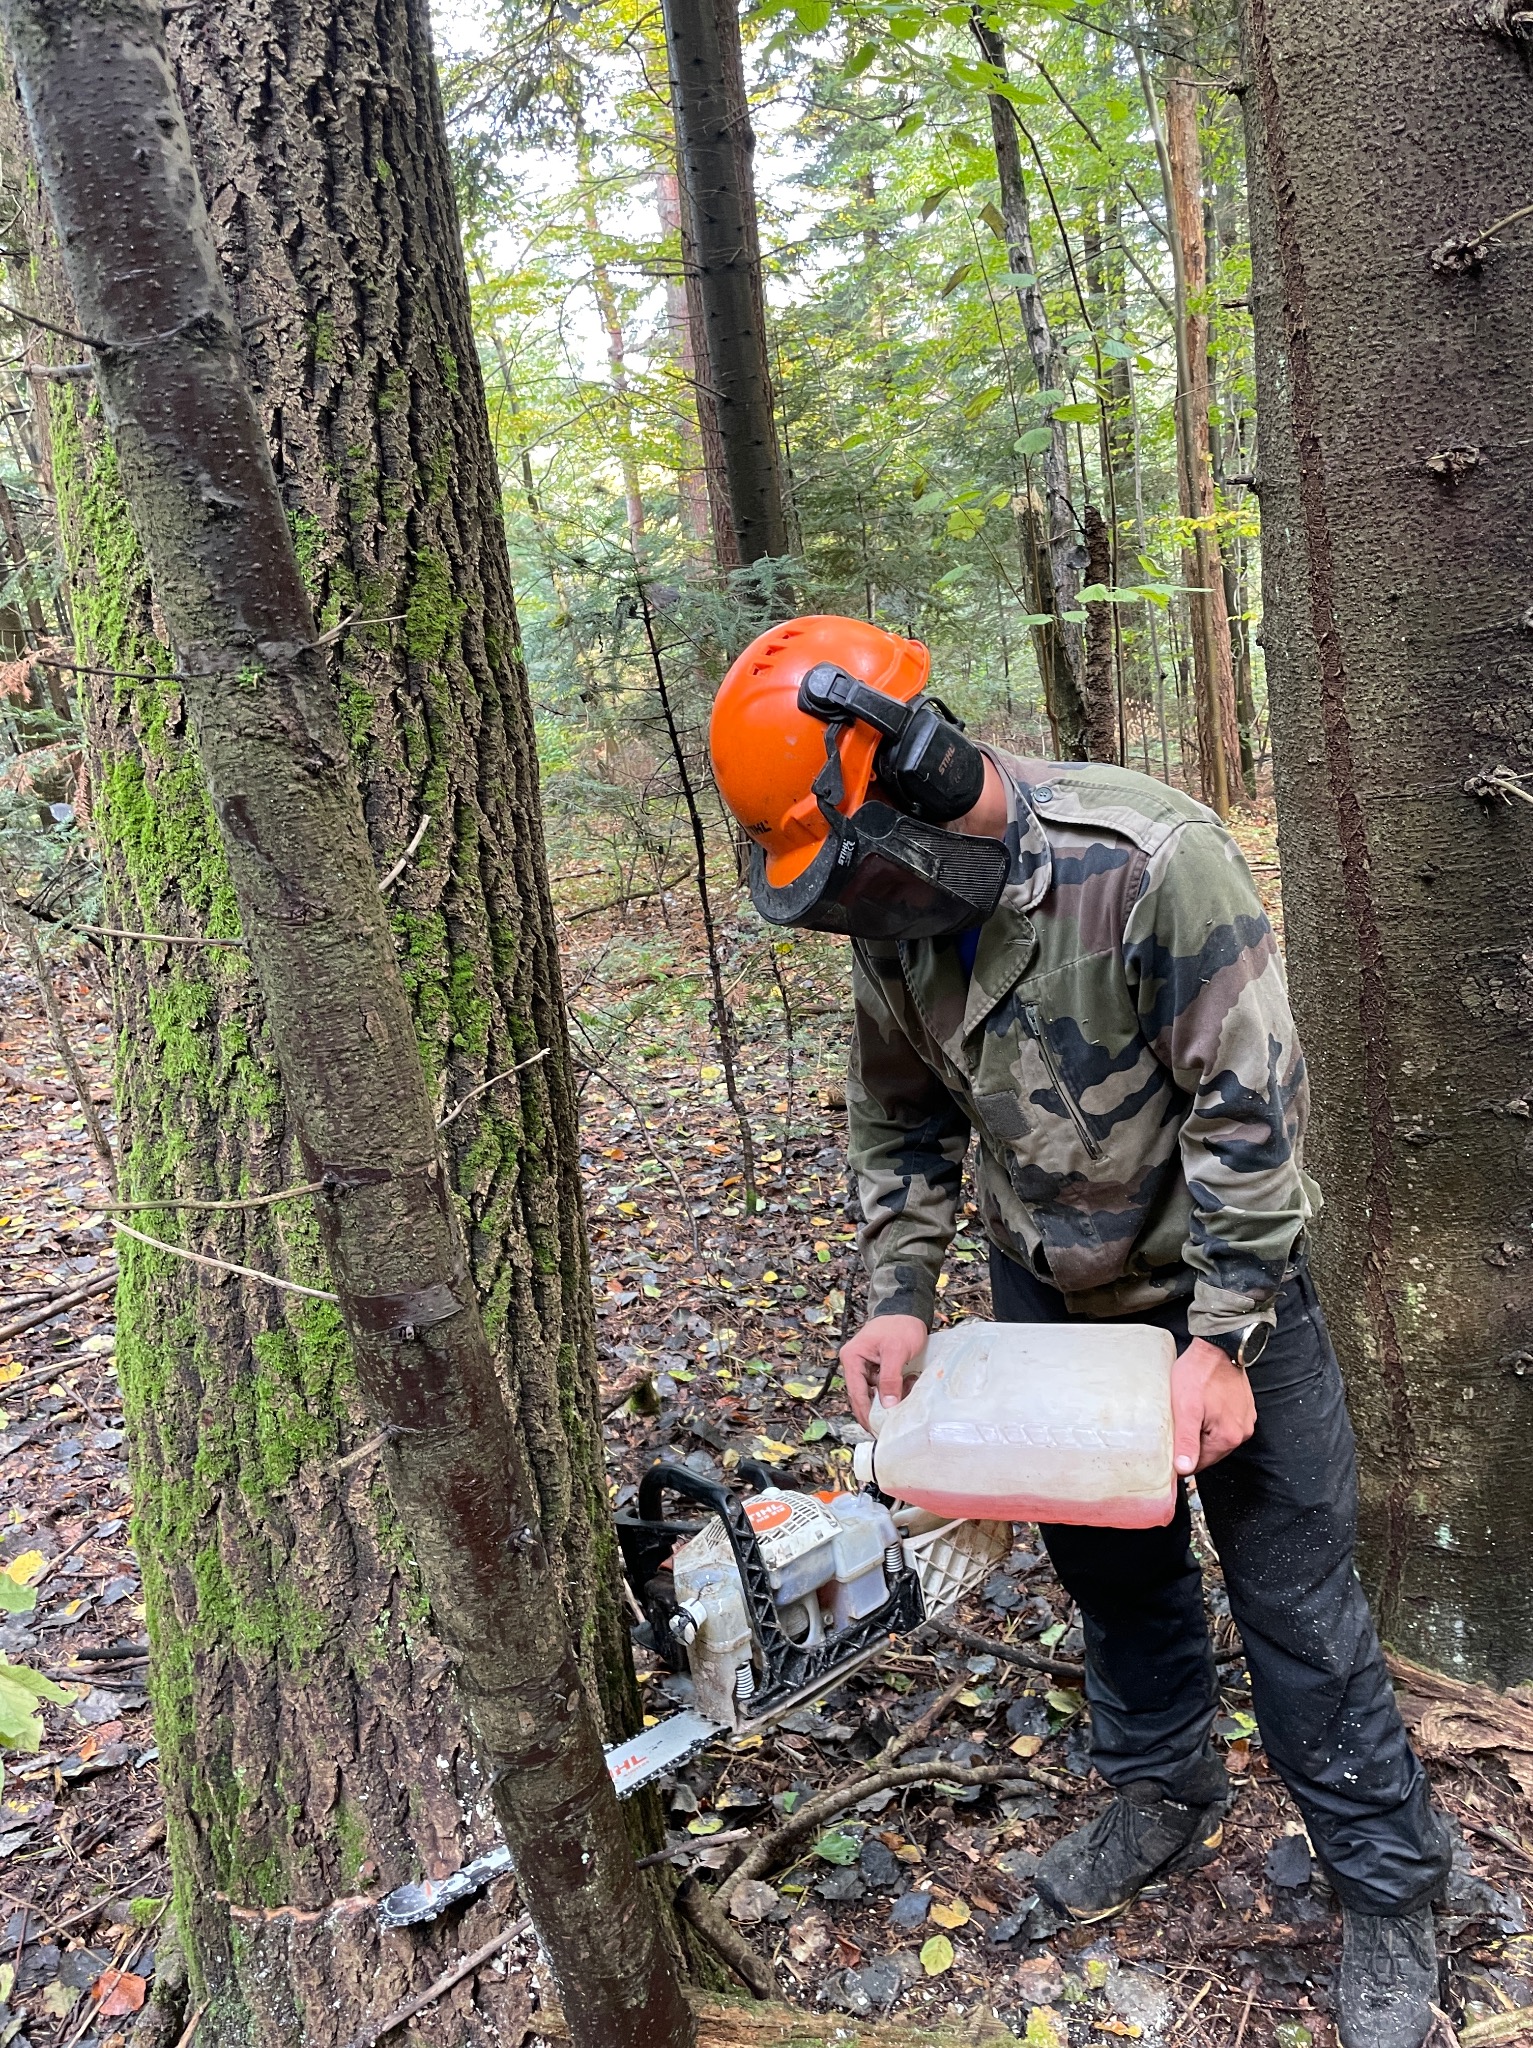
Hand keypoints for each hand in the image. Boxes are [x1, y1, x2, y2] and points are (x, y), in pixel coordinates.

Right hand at [840, 1314, 927, 1426]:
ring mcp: (866, 1366)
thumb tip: (886, 1405)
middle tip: (889, 1427)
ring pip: (875, 1393)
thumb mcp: (896, 1352)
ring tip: (905, 1401)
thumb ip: (889, 1379)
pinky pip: (884, 1386)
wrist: (909, 1309)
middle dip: (878, 1410)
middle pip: (863, 1396)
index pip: (856, 1393)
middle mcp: (855, 1364)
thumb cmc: (900, 1325)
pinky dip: (895, 1390)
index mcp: (852, 1358)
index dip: (865, 1414)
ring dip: (889, 1399)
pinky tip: (908, 1387)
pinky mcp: (878, 1367)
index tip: (876, 1430)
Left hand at [1172, 1336, 1257, 1474]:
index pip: (1200, 1463)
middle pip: (1209, 1451)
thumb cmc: (1199, 1374)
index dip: (1181, 1456)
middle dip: (1192, 1440)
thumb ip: (1186, 1441)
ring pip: (1216, 1436)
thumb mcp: (1186, 1410)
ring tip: (1190, 1410)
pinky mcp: (1244, 1408)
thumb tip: (1184, 1469)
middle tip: (1178, 1421)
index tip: (1170, 1443)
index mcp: (1229, 1437)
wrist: (1217, 1346)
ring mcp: (1245, 1419)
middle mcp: (1242, 1432)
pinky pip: (1224, 1422)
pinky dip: (1211, 1418)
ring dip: (1201, 1429)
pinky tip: (1201, 1404)